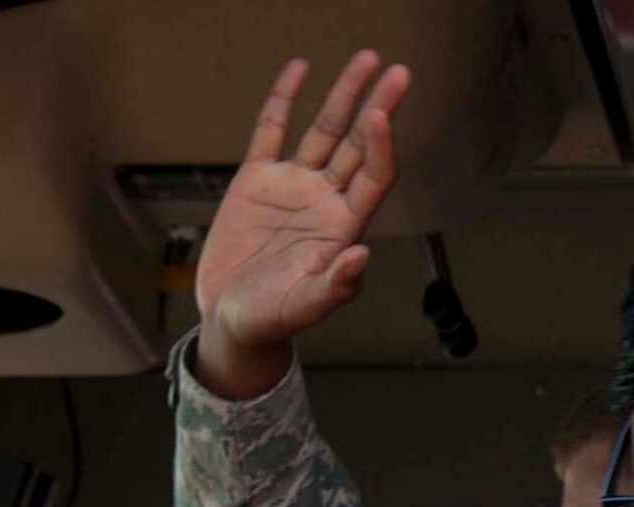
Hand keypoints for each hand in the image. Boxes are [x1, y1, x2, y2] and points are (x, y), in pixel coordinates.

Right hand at [194, 52, 410, 398]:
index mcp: (343, 228)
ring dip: (345, 96)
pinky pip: (272, 131)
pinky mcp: (256, 180)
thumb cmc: (273, 319)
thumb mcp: (305, 307)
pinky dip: (284, 99)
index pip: (373, 178)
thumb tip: (362, 256)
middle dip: (379, 108)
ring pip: (324, 131)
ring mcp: (293, 187)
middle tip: (400, 72)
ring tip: (365, 58)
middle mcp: (325, 200)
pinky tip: (300, 69)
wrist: (233, 319)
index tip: (381, 117)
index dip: (381, 147)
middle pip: (359, 145)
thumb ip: (336, 285)